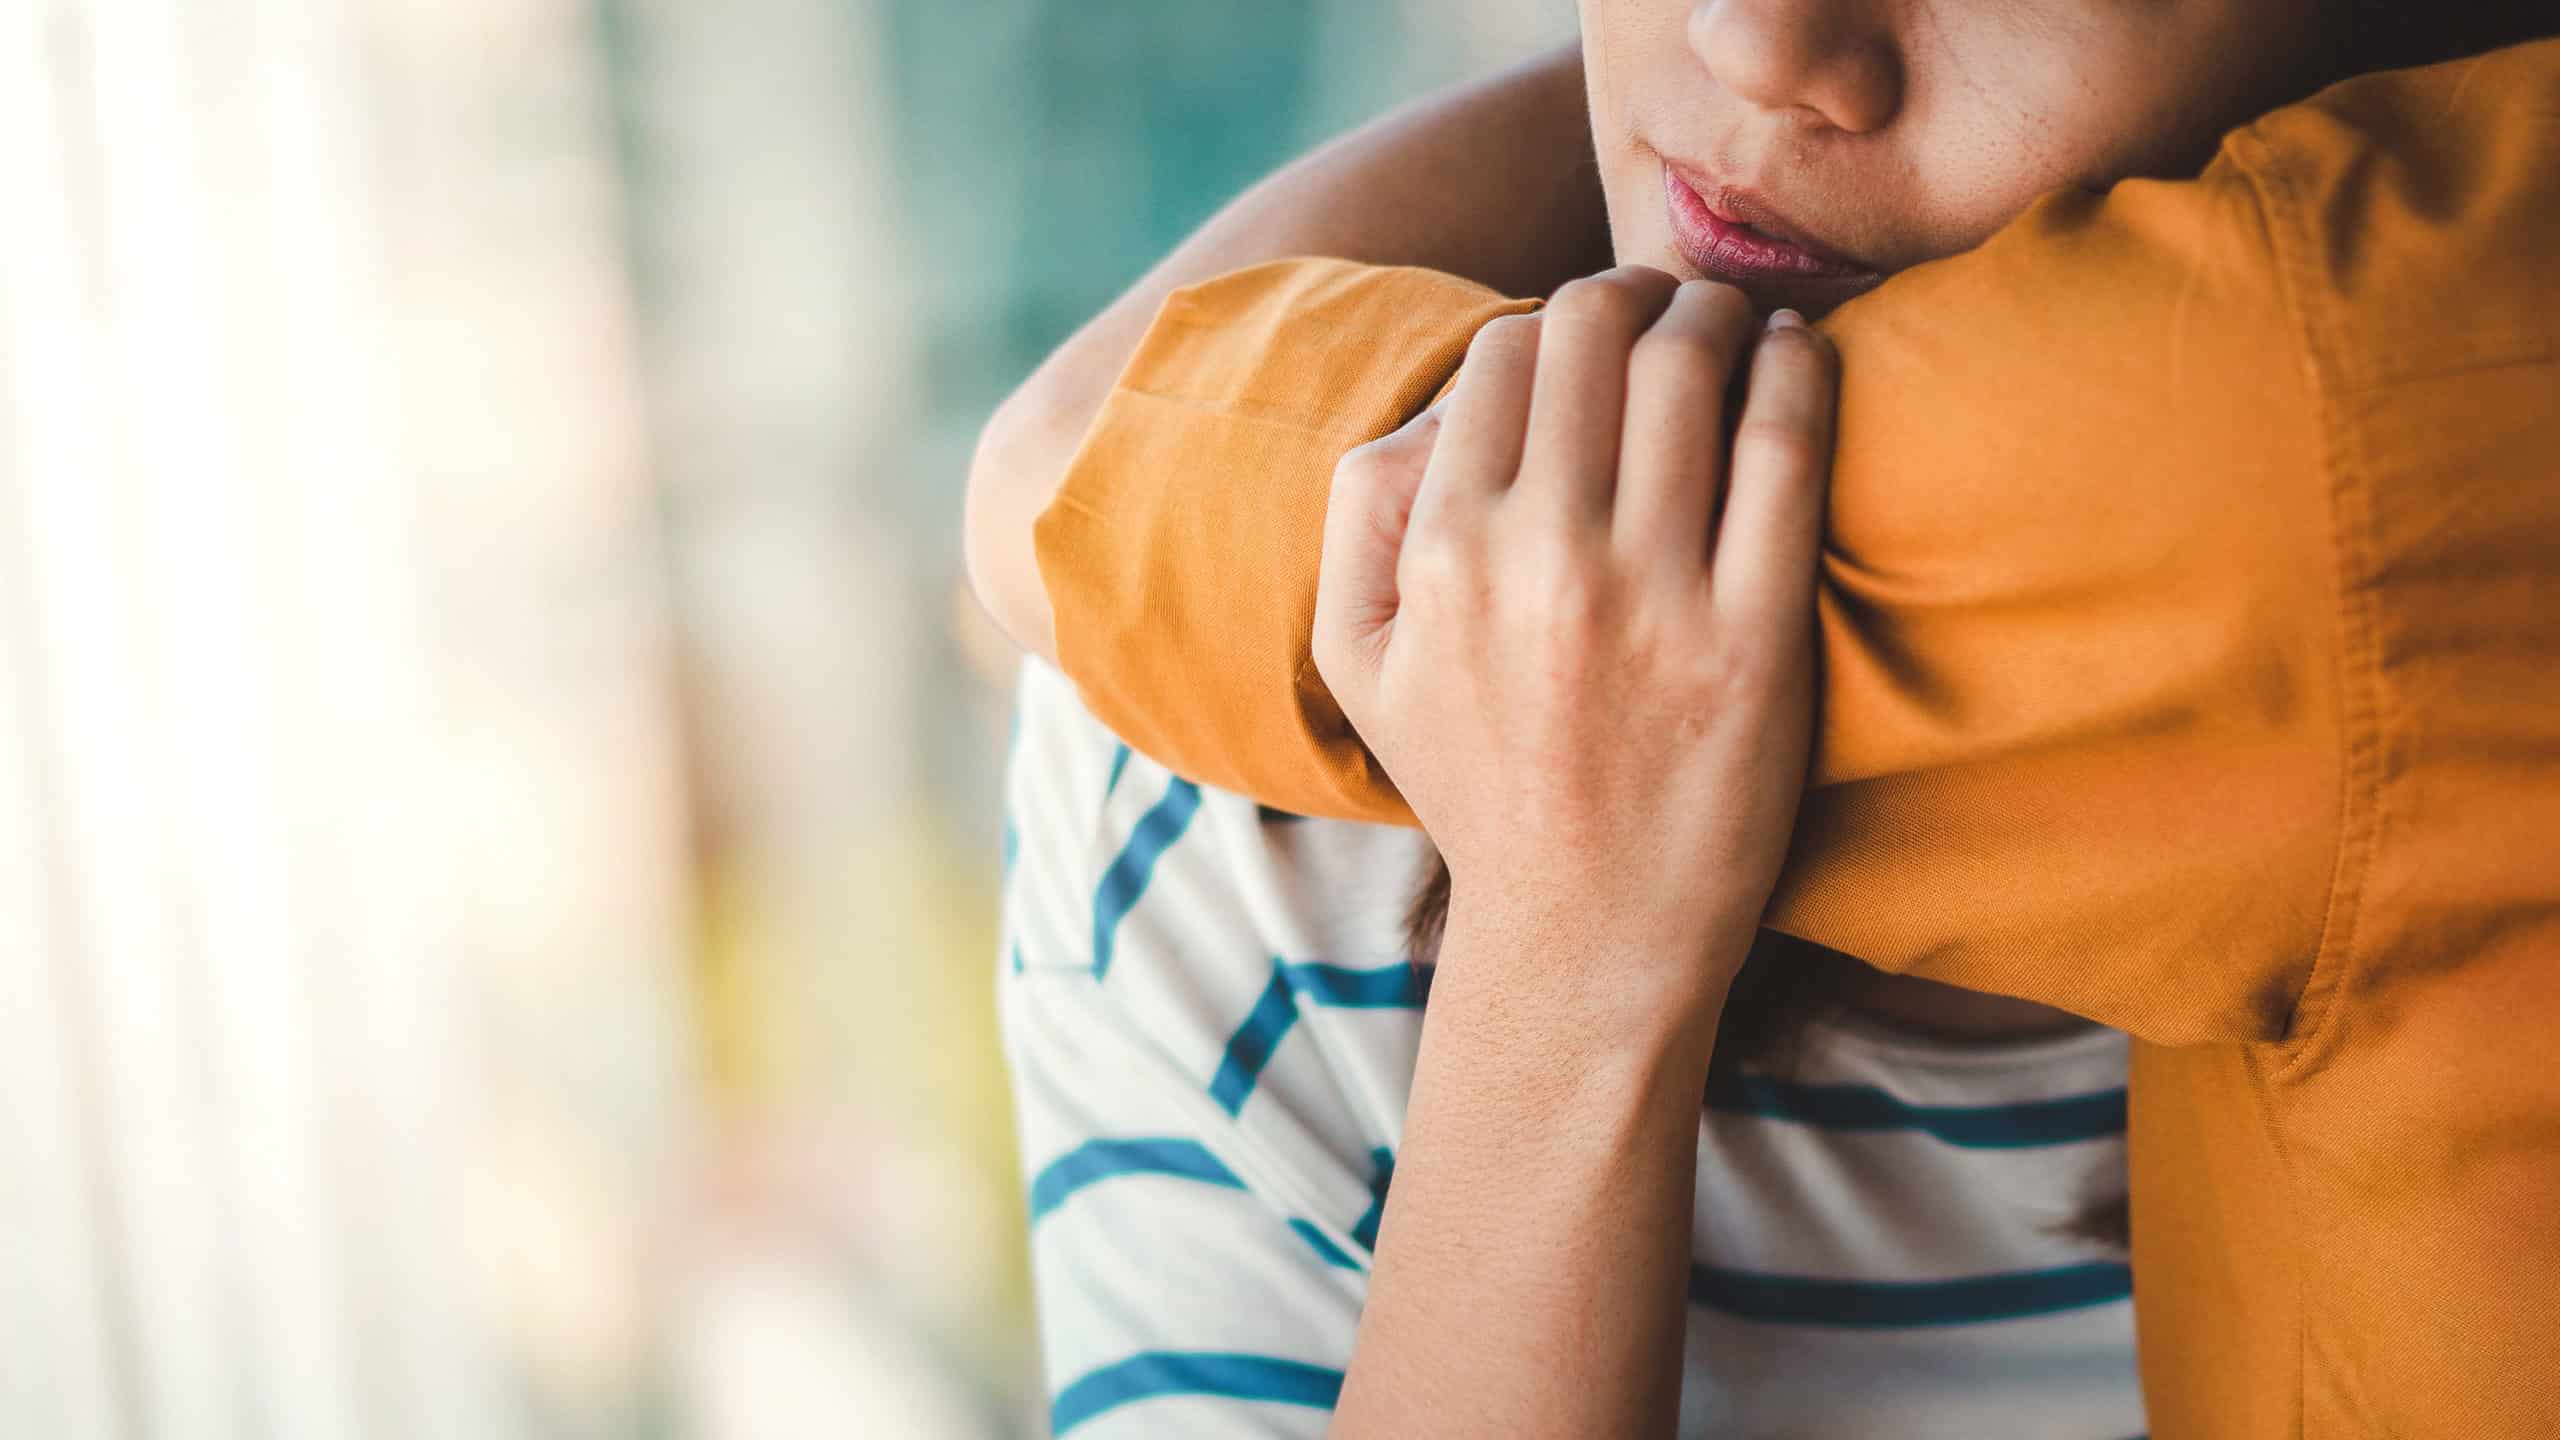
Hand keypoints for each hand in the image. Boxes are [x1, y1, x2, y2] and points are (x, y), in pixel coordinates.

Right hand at [1312, 267, 1836, 1004]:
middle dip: (1636, 293)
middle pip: (1595, 332)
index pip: (1503, 351)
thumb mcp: (1359, 661)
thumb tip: (1439, 399)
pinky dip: (1800, 370)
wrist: (1587, 933)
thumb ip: (1359, 516)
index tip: (1593, 337)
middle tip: (1671, 311)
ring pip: (1691, 366)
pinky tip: (1800, 358)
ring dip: (1721, 313)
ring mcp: (1651, 597)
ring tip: (1739, 327)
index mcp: (1441, 553)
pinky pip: (1786, 449)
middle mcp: (1539, 559)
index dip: (1553, 320)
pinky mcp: (1754, 637)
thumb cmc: (1477, 783)